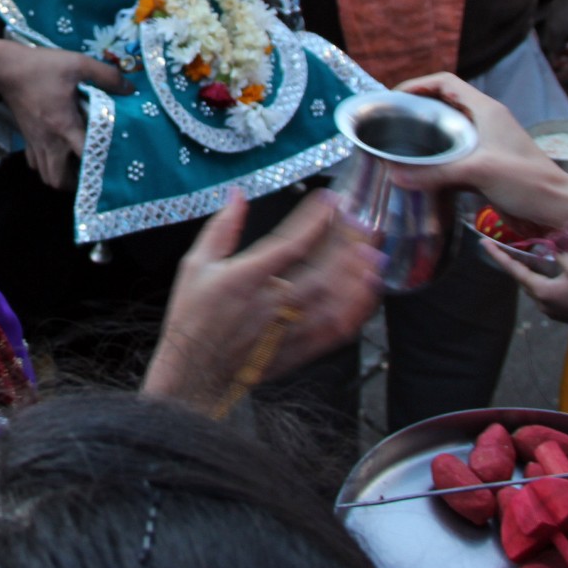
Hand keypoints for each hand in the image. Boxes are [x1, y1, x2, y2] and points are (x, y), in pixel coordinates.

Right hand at [0, 37, 131, 189]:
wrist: (6, 67)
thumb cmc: (43, 66)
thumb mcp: (78, 63)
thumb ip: (106, 76)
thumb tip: (130, 89)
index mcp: (64, 125)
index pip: (83, 157)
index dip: (99, 163)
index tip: (112, 160)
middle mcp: (49, 140)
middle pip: (59, 181)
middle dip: (76, 182)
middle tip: (91, 169)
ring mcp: (35, 142)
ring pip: (46, 176)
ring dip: (62, 177)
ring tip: (77, 166)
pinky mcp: (27, 138)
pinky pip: (35, 164)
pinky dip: (46, 166)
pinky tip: (57, 154)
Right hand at [141, 191, 383, 411]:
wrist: (194, 371)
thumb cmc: (193, 317)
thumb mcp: (195, 265)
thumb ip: (221, 228)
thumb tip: (237, 196)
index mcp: (247, 278)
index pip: (290, 243)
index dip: (314, 220)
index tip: (330, 200)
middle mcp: (272, 303)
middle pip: (321, 271)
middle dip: (348, 245)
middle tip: (363, 224)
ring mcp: (288, 328)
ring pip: (334, 300)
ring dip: (358, 276)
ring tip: (374, 254)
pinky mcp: (298, 349)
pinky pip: (335, 331)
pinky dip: (355, 312)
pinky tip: (367, 294)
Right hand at [389, 74, 567, 225]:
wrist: (557, 209)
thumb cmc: (526, 181)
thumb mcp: (479, 171)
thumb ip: (436, 172)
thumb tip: (395, 175)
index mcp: (486, 110)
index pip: (446, 82)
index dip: (418, 84)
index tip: (395, 98)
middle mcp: (485, 121)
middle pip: (444, 104)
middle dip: (418, 109)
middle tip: (392, 122)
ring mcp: (486, 143)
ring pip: (449, 130)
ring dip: (427, 135)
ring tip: (400, 144)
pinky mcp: (485, 164)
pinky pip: (455, 153)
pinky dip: (437, 157)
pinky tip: (420, 169)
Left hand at [481, 241, 567, 335]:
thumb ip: (559, 253)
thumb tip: (548, 246)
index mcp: (541, 291)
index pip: (514, 269)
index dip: (499, 255)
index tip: (483, 243)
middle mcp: (542, 302)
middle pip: (524, 277)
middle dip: (515, 260)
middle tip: (506, 243)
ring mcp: (552, 309)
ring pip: (536, 284)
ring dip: (532, 269)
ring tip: (531, 253)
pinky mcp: (563, 312)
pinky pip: (548, 291)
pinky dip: (545, 278)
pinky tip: (554, 269)